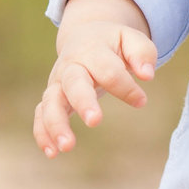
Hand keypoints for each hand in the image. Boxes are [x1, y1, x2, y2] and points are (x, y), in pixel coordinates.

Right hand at [33, 16, 156, 157]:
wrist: (84, 35)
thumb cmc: (113, 43)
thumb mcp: (130, 38)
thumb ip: (142, 52)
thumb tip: (148, 75)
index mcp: (93, 51)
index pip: (108, 70)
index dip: (125, 87)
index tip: (141, 101)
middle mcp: (71, 67)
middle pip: (74, 83)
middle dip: (83, 102)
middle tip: (95, 122)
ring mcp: (58, 83)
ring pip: (51, 102)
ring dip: (56, 124)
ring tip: (66, 147)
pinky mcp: (51, 97)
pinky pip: (41, 115)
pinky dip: (42, 133)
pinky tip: (52, 153)